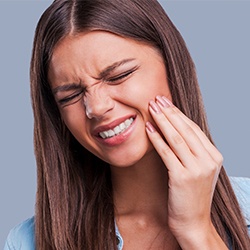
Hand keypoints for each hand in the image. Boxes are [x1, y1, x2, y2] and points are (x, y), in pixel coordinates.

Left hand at [146, 96, 226, 248]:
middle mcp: (208, 160)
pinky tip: (148, 128)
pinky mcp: (183, 177)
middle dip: (169, 112)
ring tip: (151, 108)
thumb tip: (176, 130)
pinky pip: (167, 152)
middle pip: (185, 130)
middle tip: (156, 99)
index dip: (178, 114)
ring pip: (176, 138)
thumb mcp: (198, 170)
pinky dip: (156, 138)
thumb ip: (193, 151)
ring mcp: (197, 168)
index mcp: (214, 156)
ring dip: (162, 121)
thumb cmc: (192, 195)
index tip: (166, 102)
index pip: (193, 129)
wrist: (193, 222)